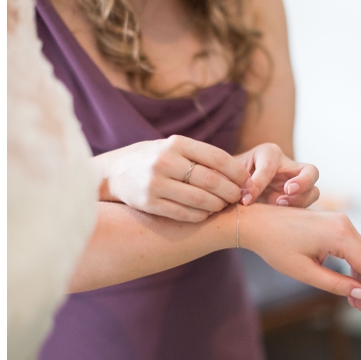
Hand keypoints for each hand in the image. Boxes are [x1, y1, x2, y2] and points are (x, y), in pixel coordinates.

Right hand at [94, 135, 253, 222]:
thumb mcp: (172, 148)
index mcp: (175, 144)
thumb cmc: (152, 159)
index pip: (217, 158)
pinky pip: (183, 213)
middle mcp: (164, 161)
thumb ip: (199, 156)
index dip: (238, 173)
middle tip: (239, 198)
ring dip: (217, 206)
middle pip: (211, 180)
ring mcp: (155, 183)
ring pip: (199, 199)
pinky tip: (205, 213)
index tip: (247, 182)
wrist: (113, 172)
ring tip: (222, 206)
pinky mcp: (149, 203)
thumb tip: (238, 173)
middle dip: (231, 192)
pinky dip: (200, 215)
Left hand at [235, 143, 318, 207]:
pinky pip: (305, 207)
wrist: (231, 186)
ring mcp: (295, 184)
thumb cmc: (230, 176)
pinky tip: (281, 217)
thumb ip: (236, 182)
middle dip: (303, 183)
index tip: (244, 200)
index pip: (269, 167)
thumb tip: (244, 198)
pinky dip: (296, 212)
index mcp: (269, 153)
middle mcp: (288, 166)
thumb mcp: (231, 175)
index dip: (258, 184)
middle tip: (286, 192)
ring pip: (313, 191)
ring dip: (300, 201)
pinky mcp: (295, 200)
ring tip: (280, 205)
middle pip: (311, 171)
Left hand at [242, 204, 360, 311]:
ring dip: (359, 274)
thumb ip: (336, 284)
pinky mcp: (330, 221)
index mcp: (339, 234)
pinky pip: (349, 244)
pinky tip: (347, 280)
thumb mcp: (304, 272)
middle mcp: (342, 222)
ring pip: (359, 251)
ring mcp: (337, 219)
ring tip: (354, 299)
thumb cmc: (274, 246)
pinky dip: (350, 262)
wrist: (254, 223)